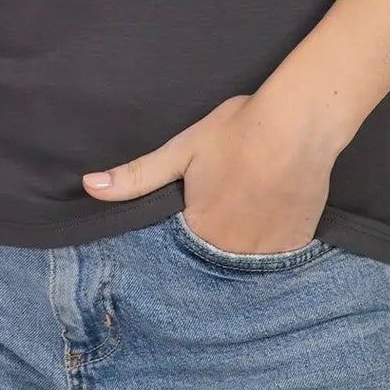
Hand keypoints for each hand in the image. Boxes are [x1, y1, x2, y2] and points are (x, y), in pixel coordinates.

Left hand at [81, 90, 338, 253]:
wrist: (300, 123)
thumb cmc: (239, 131)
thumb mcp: (181, 149)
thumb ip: (136, 176)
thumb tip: (89, 186)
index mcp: (200, 231)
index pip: (178, 255)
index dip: (178, 245)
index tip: (185, 228)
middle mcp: (232, 252)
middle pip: (212, 264)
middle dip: (208, 250)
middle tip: (216, 220)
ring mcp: (268, 253)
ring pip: (244, 266)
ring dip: (237, 252)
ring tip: (240, 225)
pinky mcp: (296, 245)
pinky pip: (275, 261)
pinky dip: (267, 250)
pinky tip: (265, 225)